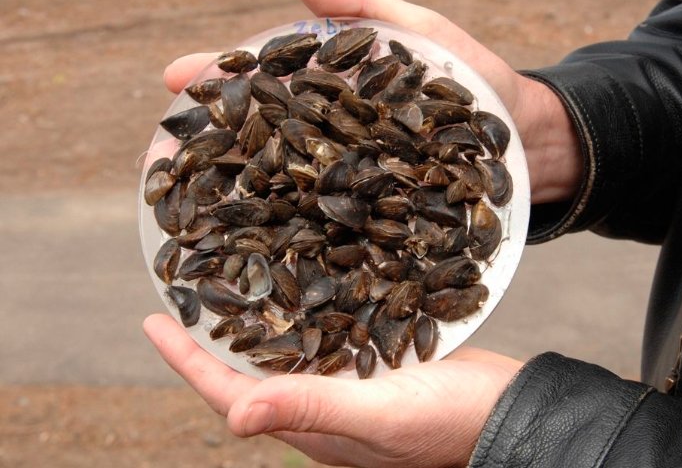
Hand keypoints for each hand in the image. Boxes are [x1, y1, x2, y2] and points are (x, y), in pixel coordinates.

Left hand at [144, 314, 521, 466]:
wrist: (509, 412)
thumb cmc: (451, 423)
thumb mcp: (381, 417)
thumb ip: (312, 410)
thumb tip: (233, 419)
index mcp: (312, 423)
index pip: (230, 392)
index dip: (187, 359)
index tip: (152, 320)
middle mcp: (323, 402)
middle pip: (250, 368)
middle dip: (211, 335)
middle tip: (184, 290)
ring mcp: (349, 381)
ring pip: (286, 346)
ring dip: (254, 317)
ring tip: (229, 279)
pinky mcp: (375, 359)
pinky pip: (325, 333)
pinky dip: (302, 308)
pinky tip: (300, 279)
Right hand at [164, 0, 581, 203]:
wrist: (529, 141)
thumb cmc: (478, 80)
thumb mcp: (423, 33)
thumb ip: (364, 7)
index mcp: (337, 97)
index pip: (267, 86)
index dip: (221, 82)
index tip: (174, 79)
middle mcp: (335, 144)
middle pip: (262, 144)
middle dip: (210, 150)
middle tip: (158, 157)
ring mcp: (354, 186)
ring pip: (284, 193)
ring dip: (234, 202)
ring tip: (186, 209)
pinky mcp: (378, 223)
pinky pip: (329, 231)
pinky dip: (290, 241)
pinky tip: (253, 253)